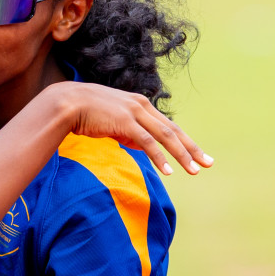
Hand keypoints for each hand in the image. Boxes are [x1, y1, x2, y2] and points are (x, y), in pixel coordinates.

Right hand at [46, 81, 211, 176]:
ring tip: (194, 170)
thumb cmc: (85, 113)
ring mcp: (134, 113)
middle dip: (192, 148)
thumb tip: (144, 147)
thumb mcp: (113, 121)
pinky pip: (147, 143)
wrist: (66, 103)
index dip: (185, 141)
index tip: (199, 155)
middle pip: (173, 131)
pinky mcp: (125, 122)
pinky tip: (168, 171)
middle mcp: (142, 106)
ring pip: (165, 137)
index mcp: (140, 105)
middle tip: (208, 164)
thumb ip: (130, 132)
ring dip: (181, 155)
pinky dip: (159, 157)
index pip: (168, 126)